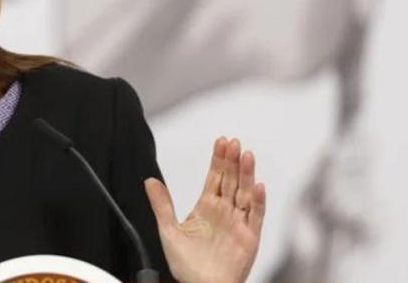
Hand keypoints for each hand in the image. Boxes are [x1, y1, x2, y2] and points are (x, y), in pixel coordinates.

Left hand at [144, 137, 265, 282]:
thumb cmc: (186, 265)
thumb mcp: (168, 231)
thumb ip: (161, 205)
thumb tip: (150, 181)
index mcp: (206, 207)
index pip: (214, 178)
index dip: (218, 160)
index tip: (221, 142)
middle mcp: (224, 212)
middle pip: (231, 181)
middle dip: (232, 161)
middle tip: (234, 142)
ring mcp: (238, 223)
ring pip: (245, 193)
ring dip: (246, 174)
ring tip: (246, 155)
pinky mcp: (249, 237)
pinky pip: (256, 216)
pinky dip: (258, 201)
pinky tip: (258, 186)